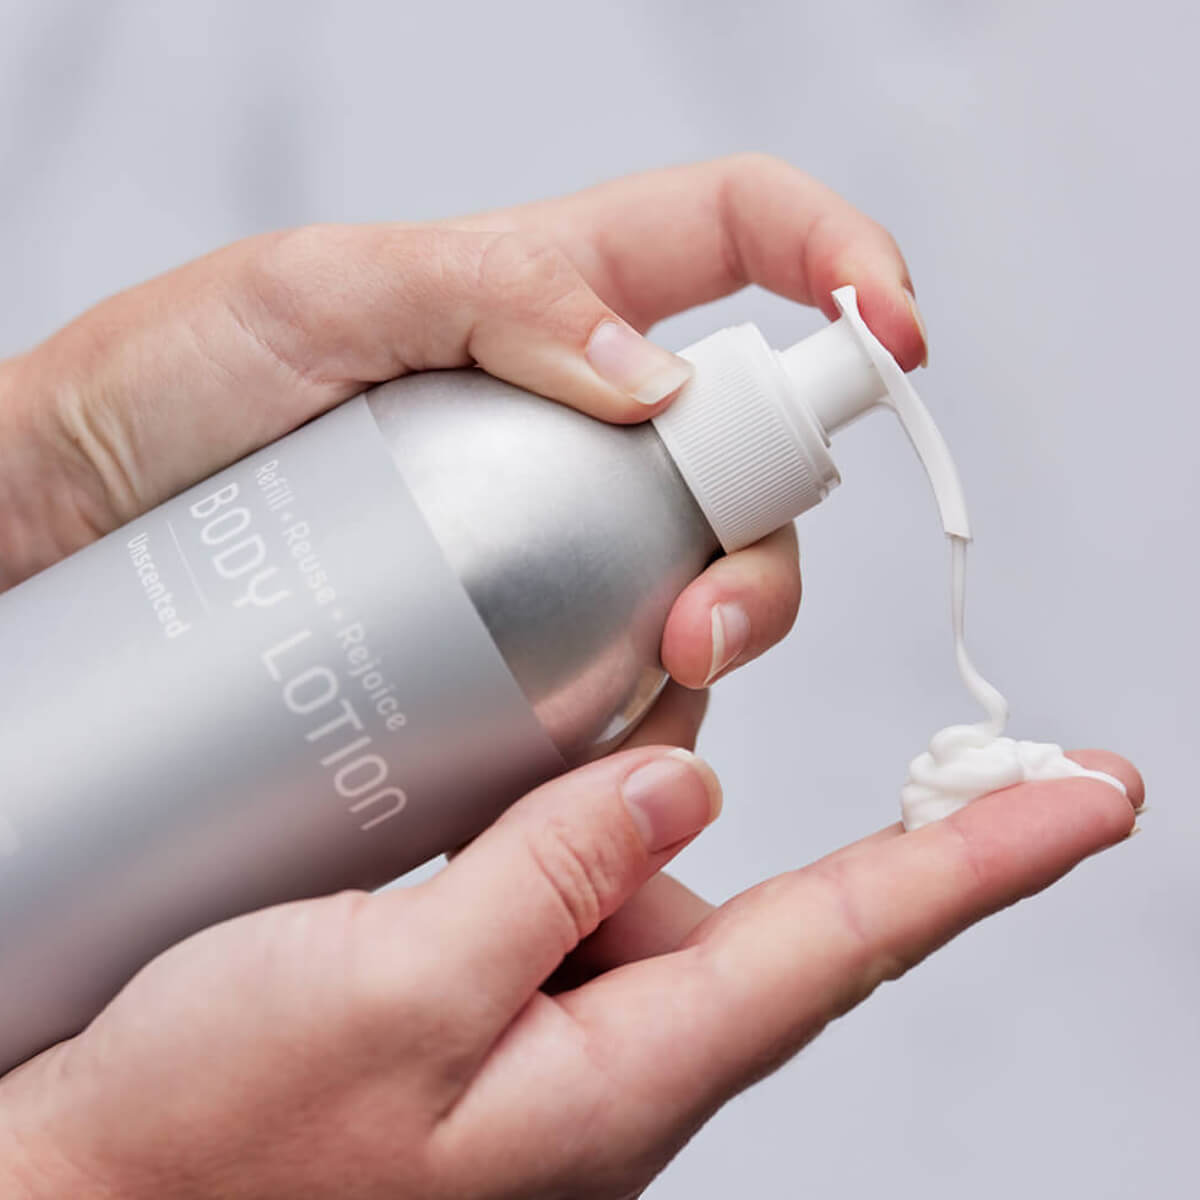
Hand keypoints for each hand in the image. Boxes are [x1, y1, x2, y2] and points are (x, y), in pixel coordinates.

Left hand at [0, 153, 926, 687]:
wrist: (49, 531)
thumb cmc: (154, 392)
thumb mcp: (308, 297)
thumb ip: (491, 295)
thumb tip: (655, 375)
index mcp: (551, 300)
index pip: (737, 239)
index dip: (837, 263)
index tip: (892, 336)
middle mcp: (571, 425)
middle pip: (745, 468)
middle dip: (766, 553)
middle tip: (698, 626)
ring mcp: (540, 542)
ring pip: (692, 591)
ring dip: (697, 659)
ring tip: (622, 719)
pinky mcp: (496, 642)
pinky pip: (602, 687)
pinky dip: (616, 736)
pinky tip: (565, 767)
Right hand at [0, 700, 1140, 1196]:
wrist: (93, 1185)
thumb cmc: (216, 1134)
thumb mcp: (391, 991)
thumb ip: (554, 880)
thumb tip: (685, 786)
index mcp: (619, 1071)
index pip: (854, 942)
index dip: (986, 862)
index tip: (1092, 797)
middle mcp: (612, 1043)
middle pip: (749, 877)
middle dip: (724, 750)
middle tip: (691, 626)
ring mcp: (554, 1013)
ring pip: (650, 853)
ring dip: (625, 765)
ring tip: (564, 707)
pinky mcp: (496, 983)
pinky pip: (576, 865)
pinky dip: (569, 796)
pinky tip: (517, 758)